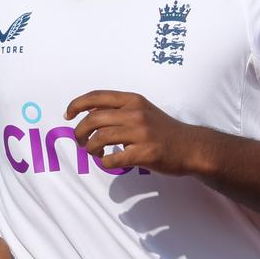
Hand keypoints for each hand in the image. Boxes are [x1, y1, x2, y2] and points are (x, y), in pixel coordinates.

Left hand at [65, 90, 200, 174]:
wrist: (191, 146)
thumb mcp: (142, 110)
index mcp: (133, 100)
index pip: (97, 96)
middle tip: (79, 141)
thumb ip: (118, 109)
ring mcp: (141, 133)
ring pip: (100, 138)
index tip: (67, 115)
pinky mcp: (145, 153)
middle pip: (93, 119)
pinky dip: (105, 162)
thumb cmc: (163, 130)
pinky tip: (108, 161)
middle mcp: (135, 113)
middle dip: (79, 132)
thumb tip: (88, 111)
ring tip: (94, 152)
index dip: (77, 104)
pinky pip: (113, 158)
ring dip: (90, 148)